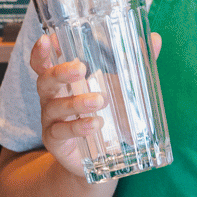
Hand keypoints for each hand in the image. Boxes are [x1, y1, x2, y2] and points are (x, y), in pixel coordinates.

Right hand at [29, 32, 159, 184]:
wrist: (99, 158)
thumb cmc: (104, 113)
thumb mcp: (118, 88)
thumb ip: (134, 64)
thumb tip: (155, 39)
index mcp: (63, 82)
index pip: (44, 63)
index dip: (41, 52)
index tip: (48, 38)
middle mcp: (52, 98)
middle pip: (45, 81)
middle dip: (59, 72)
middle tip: (80, 69)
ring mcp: (51, 120)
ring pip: (54, 107)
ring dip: (76, 102)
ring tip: (99, 100)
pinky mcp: (56, 141)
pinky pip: (61, 132)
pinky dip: (78, 127)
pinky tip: (94, 124)